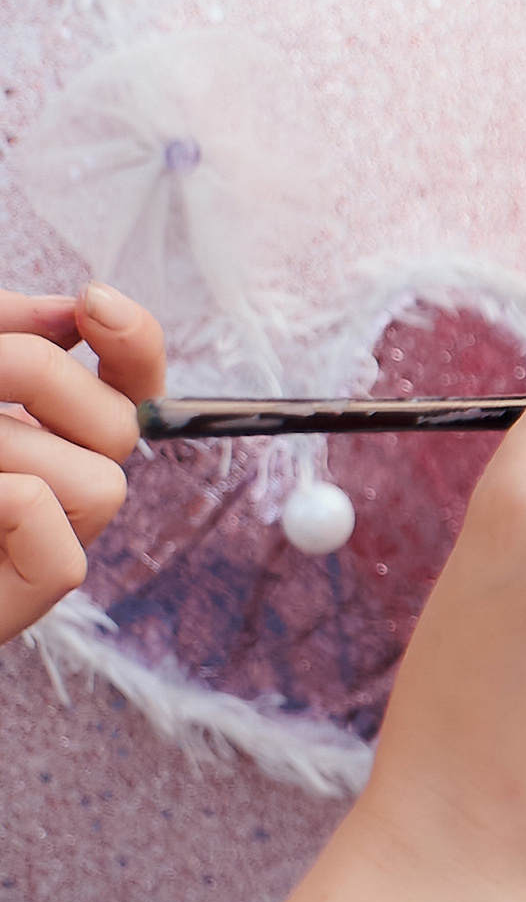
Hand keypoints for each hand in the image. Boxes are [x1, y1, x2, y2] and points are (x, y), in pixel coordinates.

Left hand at [0, 282, 165, 642]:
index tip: (91, 302)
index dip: (135, 345)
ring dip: (9, 444)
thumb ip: (0, 335)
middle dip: (42, 377)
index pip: (131, 392)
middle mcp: (48, 494)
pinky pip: (58, 542)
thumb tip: (67, 311)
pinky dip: (10, 505)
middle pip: (120, 428)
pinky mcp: (18, 599)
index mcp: (35, 440)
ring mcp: (35, 551)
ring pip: (99, 483)